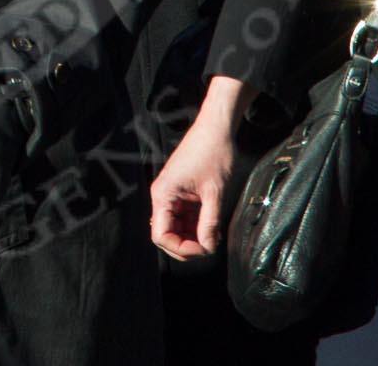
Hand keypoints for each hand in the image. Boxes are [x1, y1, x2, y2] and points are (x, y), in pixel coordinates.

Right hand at [149, 76, 252, 262]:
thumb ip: (209, 223)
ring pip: (175, 227)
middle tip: (210, 247)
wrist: (216, 129)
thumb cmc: (213, 154)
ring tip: (214, 237)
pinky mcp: (180, 192)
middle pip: (166, 234)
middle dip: (187, 245)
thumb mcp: (214, 193)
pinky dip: (196, 226)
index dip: (181, 248)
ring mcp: (171, 194)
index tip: (204, 249)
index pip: (160, 235)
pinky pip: (183, 217)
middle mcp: (162, 196)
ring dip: (192, 236)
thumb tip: (208, 249)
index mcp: (163, 195)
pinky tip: (212, 228)